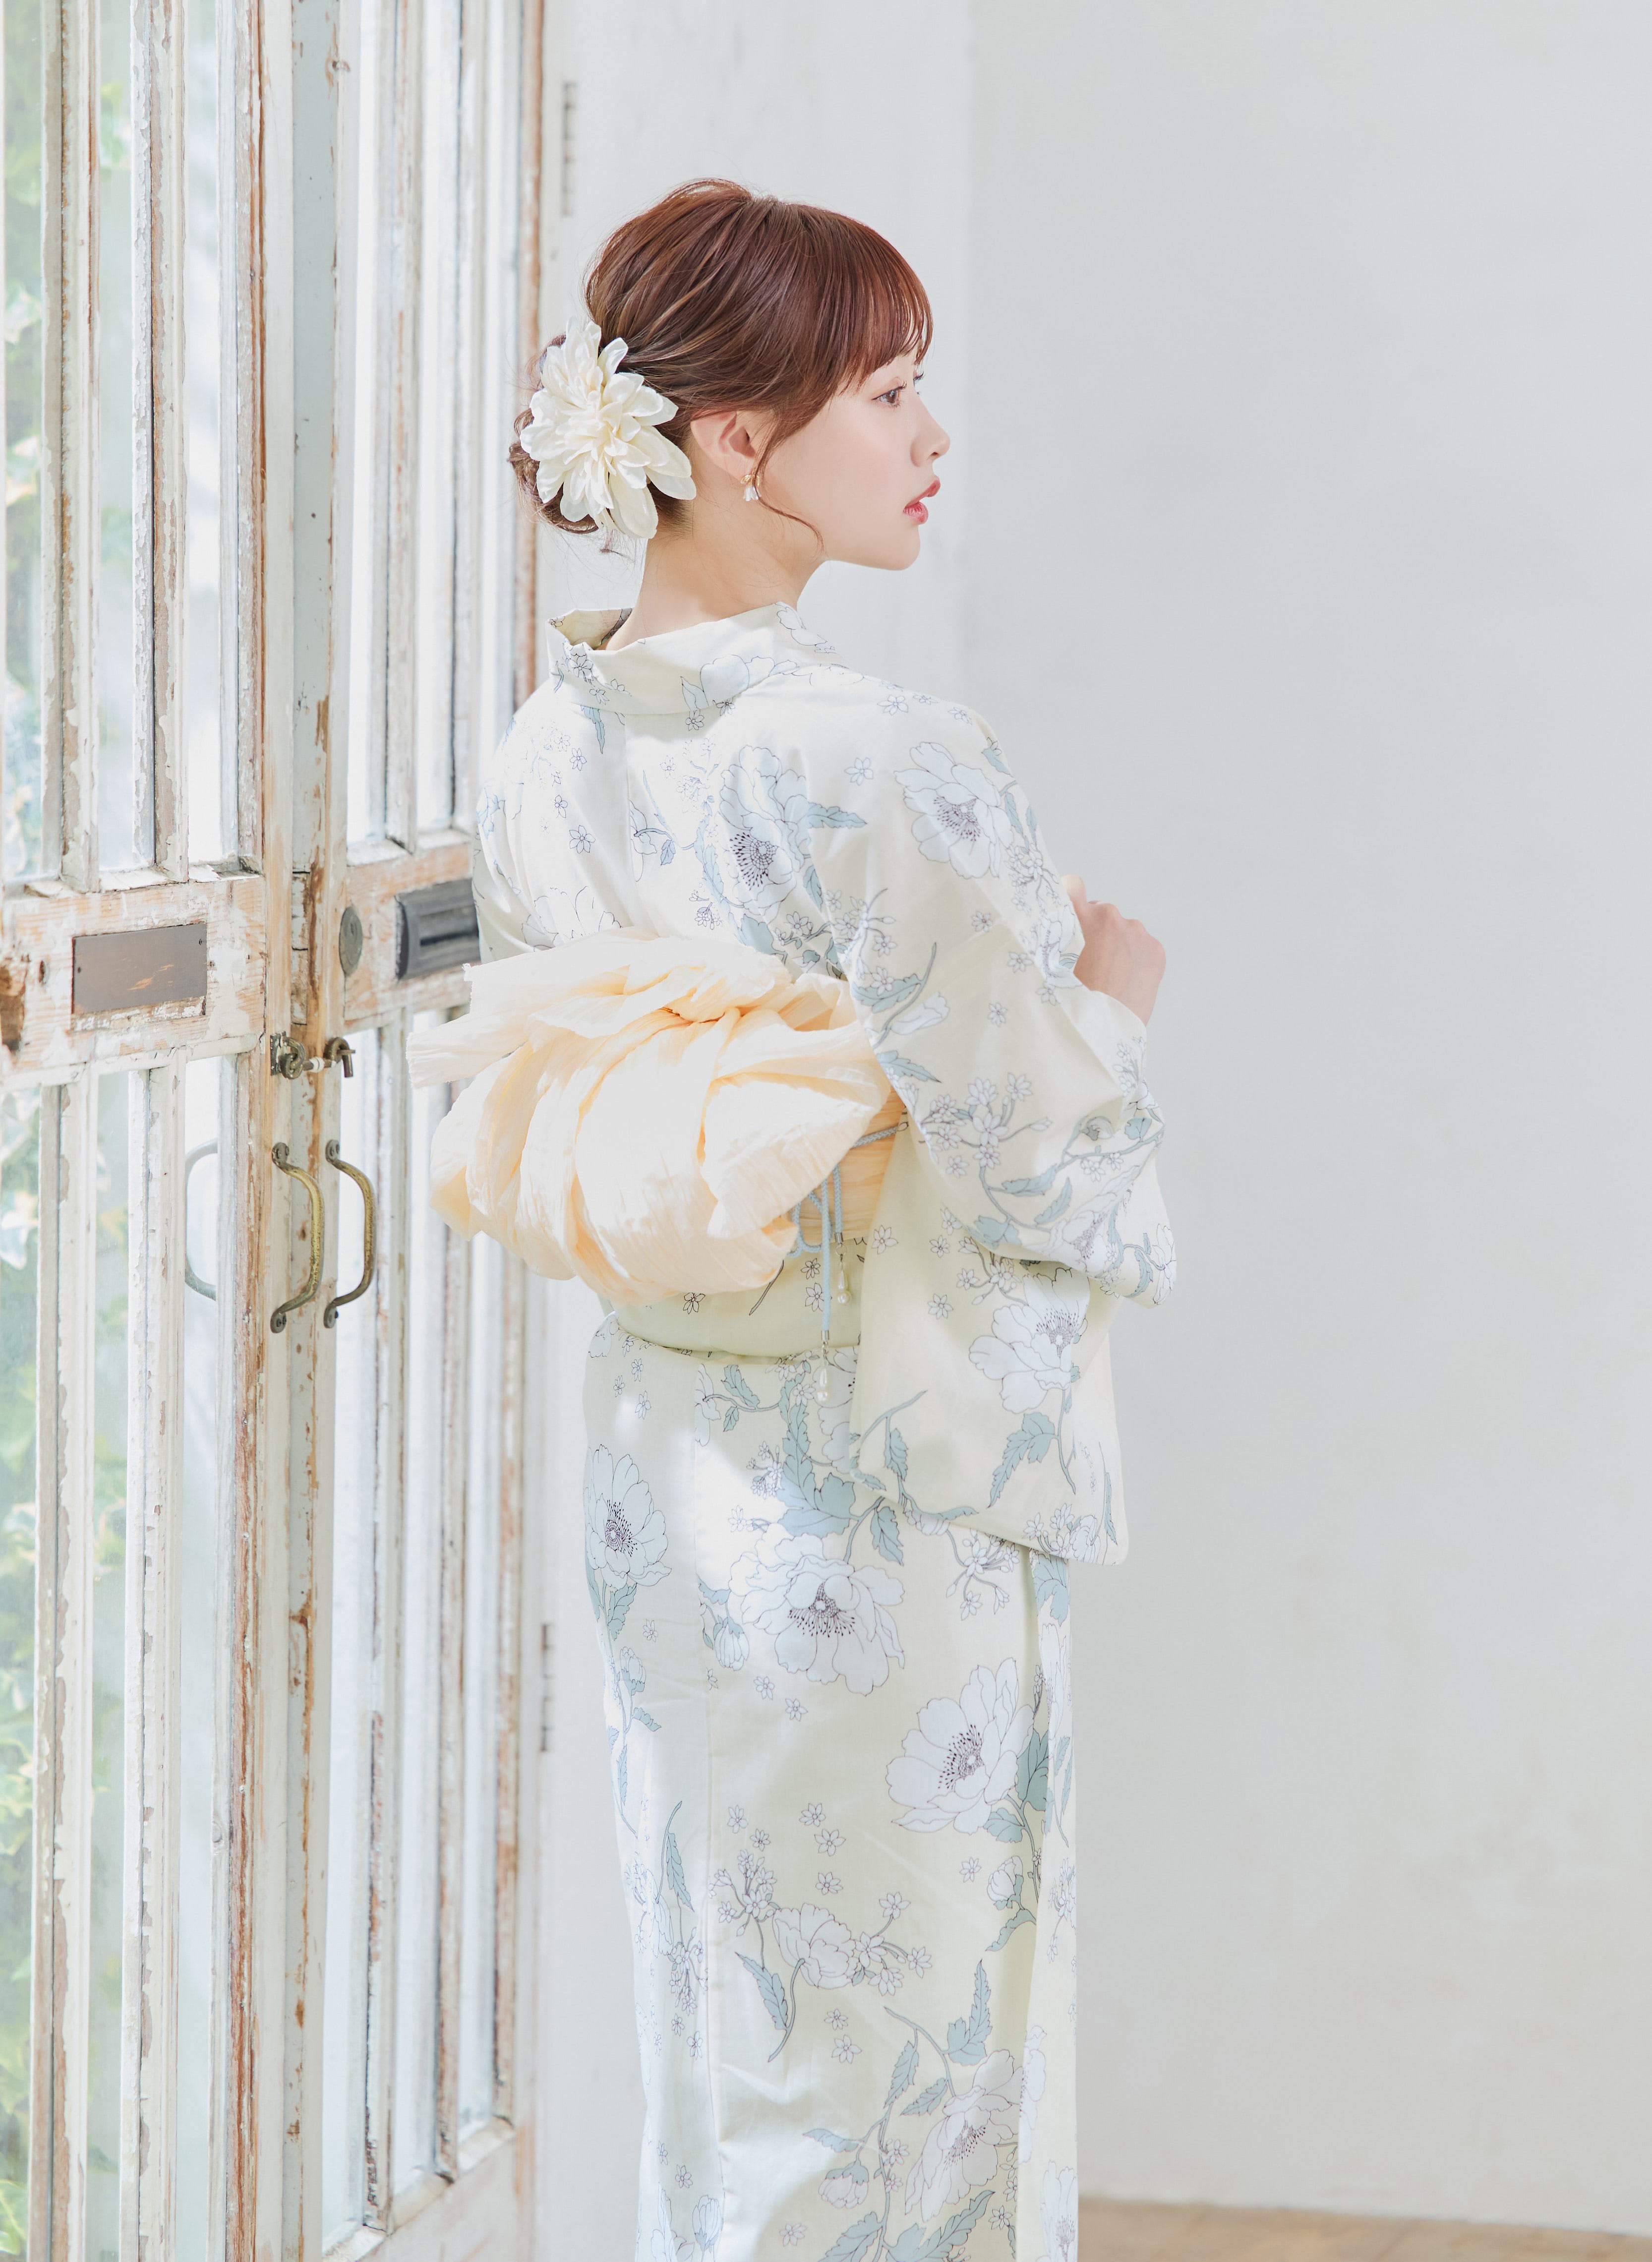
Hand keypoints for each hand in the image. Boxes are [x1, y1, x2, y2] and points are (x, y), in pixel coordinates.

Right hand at [1062, 876, 1164, 1023]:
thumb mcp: (1048, 964)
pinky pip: (1142, 946)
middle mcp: (1110, 915)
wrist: (1102, 1032)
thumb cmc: (1069, 1000)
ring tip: (1108, 978)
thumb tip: (1053, 927)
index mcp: (1078, 915)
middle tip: (1088, 963)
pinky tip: (1124, 982)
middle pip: (1101, 912)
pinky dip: (1134, 959)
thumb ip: (1053, 937)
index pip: (1073, 885)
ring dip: (1116, 945)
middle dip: (1094, 930)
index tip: (1069, 915)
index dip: (1069, 900)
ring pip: (1123, 931)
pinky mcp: (1155, 949)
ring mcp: (1137, 932)